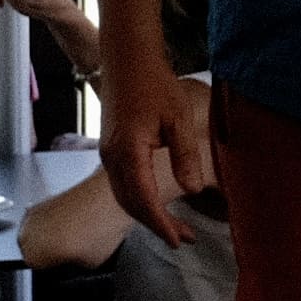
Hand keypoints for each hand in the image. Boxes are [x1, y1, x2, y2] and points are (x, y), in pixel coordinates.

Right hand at [103, 57, 214, 249]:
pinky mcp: (110, 150)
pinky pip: (122, 185)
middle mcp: (112, 159)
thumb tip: (193, 189)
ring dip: (147, 215)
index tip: (179, 240)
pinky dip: (139, 200)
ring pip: (124, 197)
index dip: (161, 224)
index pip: (144, 200)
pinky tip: (157, 204)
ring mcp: (108, 155)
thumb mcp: (178, 118)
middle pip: (131, 204)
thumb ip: (185, 155)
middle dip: (157, 225)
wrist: (126, 60)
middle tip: (185, 239)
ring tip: (176, 227)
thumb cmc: (154, 84)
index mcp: (128, 153)